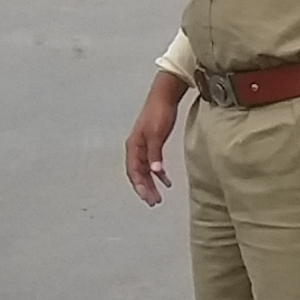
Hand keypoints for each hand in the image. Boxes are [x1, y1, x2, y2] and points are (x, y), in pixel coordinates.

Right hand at [123, 74, 184, 204]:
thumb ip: (155, 153)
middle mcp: (135, 148)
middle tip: (154, 202)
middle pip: (138, 174)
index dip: (139, 186)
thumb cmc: (159, 113)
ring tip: (158, 197)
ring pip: (145, 171)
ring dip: (151, 184)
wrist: (165, 97)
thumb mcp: (157, 134)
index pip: (134, 171)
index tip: (147, 197)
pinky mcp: (152, 145)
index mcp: (133, 146)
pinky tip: (166, 182)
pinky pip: (152, 165)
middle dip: (145, 189)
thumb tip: (155, 171)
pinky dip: (158, 174)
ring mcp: (143, 147)